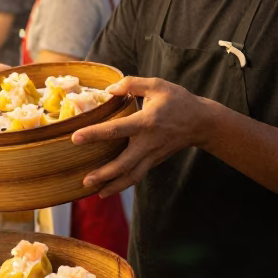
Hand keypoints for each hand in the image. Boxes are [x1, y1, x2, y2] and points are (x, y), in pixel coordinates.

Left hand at [71, 77, 210, 198]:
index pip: (116, 130)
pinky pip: (137, 175)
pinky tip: (109, 189)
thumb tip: (108, 90)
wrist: (201, 122)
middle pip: (124, 164)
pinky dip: (123, 184)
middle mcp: (148, 142)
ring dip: (114, 186)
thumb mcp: (157, 85)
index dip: (95, 134)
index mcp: (146, 122)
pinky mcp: (155, 161)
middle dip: (105, 174)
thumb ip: (131, 84)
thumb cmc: (177, 101)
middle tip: (85, 181)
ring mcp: (153, 155)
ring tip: (95, 193)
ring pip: (132, 176)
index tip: (76, 138)